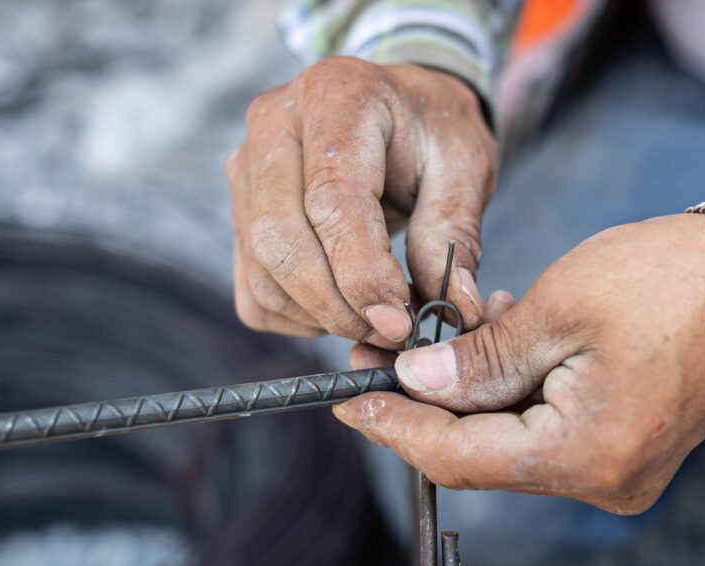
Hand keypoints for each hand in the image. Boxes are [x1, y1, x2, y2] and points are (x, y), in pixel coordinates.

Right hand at [226, 58, 496, 344]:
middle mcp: (274, 126)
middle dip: (337, 305)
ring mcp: (246, 170)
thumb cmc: (434, 133)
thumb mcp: (465, 167)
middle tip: (392, 331)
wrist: (403, 111)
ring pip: (262, 273)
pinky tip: (344, 305)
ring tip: (378, 316)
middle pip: (278, 239)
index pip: (331, 201)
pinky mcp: (239, 212)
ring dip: (321, 317)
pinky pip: (253, 292)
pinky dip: (298, 318)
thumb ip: (453, 234)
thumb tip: (455, 307)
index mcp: (336, 96)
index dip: (362, 274)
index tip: (399, 322)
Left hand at [333, 177, 704, 512]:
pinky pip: (548, 430)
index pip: (461, 458)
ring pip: (513, 441)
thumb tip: (414, 382)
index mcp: (590, 454)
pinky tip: (498, 341)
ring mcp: (621, 470)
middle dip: (429, 403)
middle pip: (484, 455)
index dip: (395, 428)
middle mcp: (607, 480)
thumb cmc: (672, 277)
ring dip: (472, 391)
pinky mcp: (627, 447)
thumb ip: (478, 359)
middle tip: (381, 352)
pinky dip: (514, 391)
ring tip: (445, 331)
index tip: (345, 397)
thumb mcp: (559, 307)